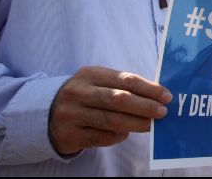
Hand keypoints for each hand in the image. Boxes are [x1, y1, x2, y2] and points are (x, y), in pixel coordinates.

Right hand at [49, 66, 171, 154]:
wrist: (46, 114)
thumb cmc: (84, 96)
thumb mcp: (98, 82)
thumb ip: (122, 86)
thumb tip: (156, 96)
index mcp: (90, 74)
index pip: (125, 80)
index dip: (149, 88)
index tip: (166, 96)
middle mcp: (79, 92)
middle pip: (119, 99)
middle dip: (145, 106)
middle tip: (162, 112)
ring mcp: (72, 114)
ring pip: (111, 120)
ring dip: (136, 123)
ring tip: (151, 125)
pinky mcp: (70, 135)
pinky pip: (101, 137)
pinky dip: (118, 135)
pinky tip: (127, 132)